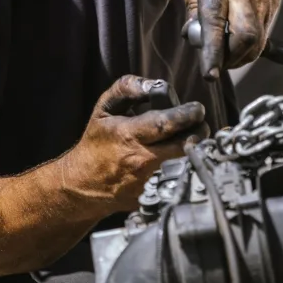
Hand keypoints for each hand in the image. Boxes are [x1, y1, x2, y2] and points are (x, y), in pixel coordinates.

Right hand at [62, 76, 207, 211]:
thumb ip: (126, 89)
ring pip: (187, 163)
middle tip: (200, 123)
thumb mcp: (103, 109)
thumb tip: (153, 85)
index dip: (187, 114)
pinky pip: (178, 179)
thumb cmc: (96, 143)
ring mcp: (148, 182)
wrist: (83, 184)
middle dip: (199, 131)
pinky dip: (184, 167)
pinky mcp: (154, 197)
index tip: (197, 108)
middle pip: (185, 145)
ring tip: (191, 140)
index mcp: (128, 135)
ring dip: (195, 150)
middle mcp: (141, 160)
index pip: (166, 123)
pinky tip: (179, 160)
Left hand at [178, 0, 282, 79]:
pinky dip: (247, 51)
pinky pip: (261, 40)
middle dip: (229, 59)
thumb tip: (191, 34)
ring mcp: (260, 4)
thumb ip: (191, 3)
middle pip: (244, 37)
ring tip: (223, 55)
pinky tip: (235, 47)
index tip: (209, 73)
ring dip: (238, 58)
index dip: (211, 50)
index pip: (214, 21)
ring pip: (256, 43)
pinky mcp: (270, 12)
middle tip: (215, 63)